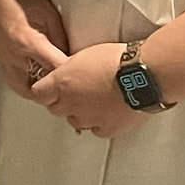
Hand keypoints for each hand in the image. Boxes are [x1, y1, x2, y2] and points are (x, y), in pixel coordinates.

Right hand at [0, 0, 71, 99]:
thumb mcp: (49, 15)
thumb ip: (61, 40)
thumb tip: (73, 58)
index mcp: (28, 43)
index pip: (56, 70)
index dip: (72, 77)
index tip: (84, 78)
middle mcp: (15, 58)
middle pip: (41, 90)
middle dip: (56, 92)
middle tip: (71, 88)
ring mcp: (6, 63)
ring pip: (28, 92)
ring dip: (43, 93)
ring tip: (56, 88)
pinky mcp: (2, 64)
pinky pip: (18, 85)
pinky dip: (31, 87)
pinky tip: (40, 81)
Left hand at [31, 41, 145, 137]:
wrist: (146, 75)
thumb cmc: (119, 59)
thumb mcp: (86, 54)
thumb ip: (70, 68)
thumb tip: (65, 73)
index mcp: (62, 82)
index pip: (38, 93)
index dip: (44, 90)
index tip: (49, 88)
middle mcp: (71, 103)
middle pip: (55, 109)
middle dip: (62, 102)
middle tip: (76, 92)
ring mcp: (88, 118)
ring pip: (76, 121)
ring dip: (82, 113)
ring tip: (97, 101)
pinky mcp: (106, 129)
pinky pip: (97, 129)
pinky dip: (101, 123)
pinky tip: (110, 112)